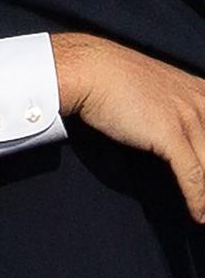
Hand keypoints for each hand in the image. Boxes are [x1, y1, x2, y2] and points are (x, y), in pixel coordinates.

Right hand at [52, 33, 204, 221]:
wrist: (90, 70)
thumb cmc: (114, 77)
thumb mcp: (157, 85)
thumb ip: (176, 104)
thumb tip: (182, 132)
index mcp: (198, 89)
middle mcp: (198, 100)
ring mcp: (186, 117)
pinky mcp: (169, 134)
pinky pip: (191, 175)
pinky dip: (197, 199)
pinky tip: (199, 214)